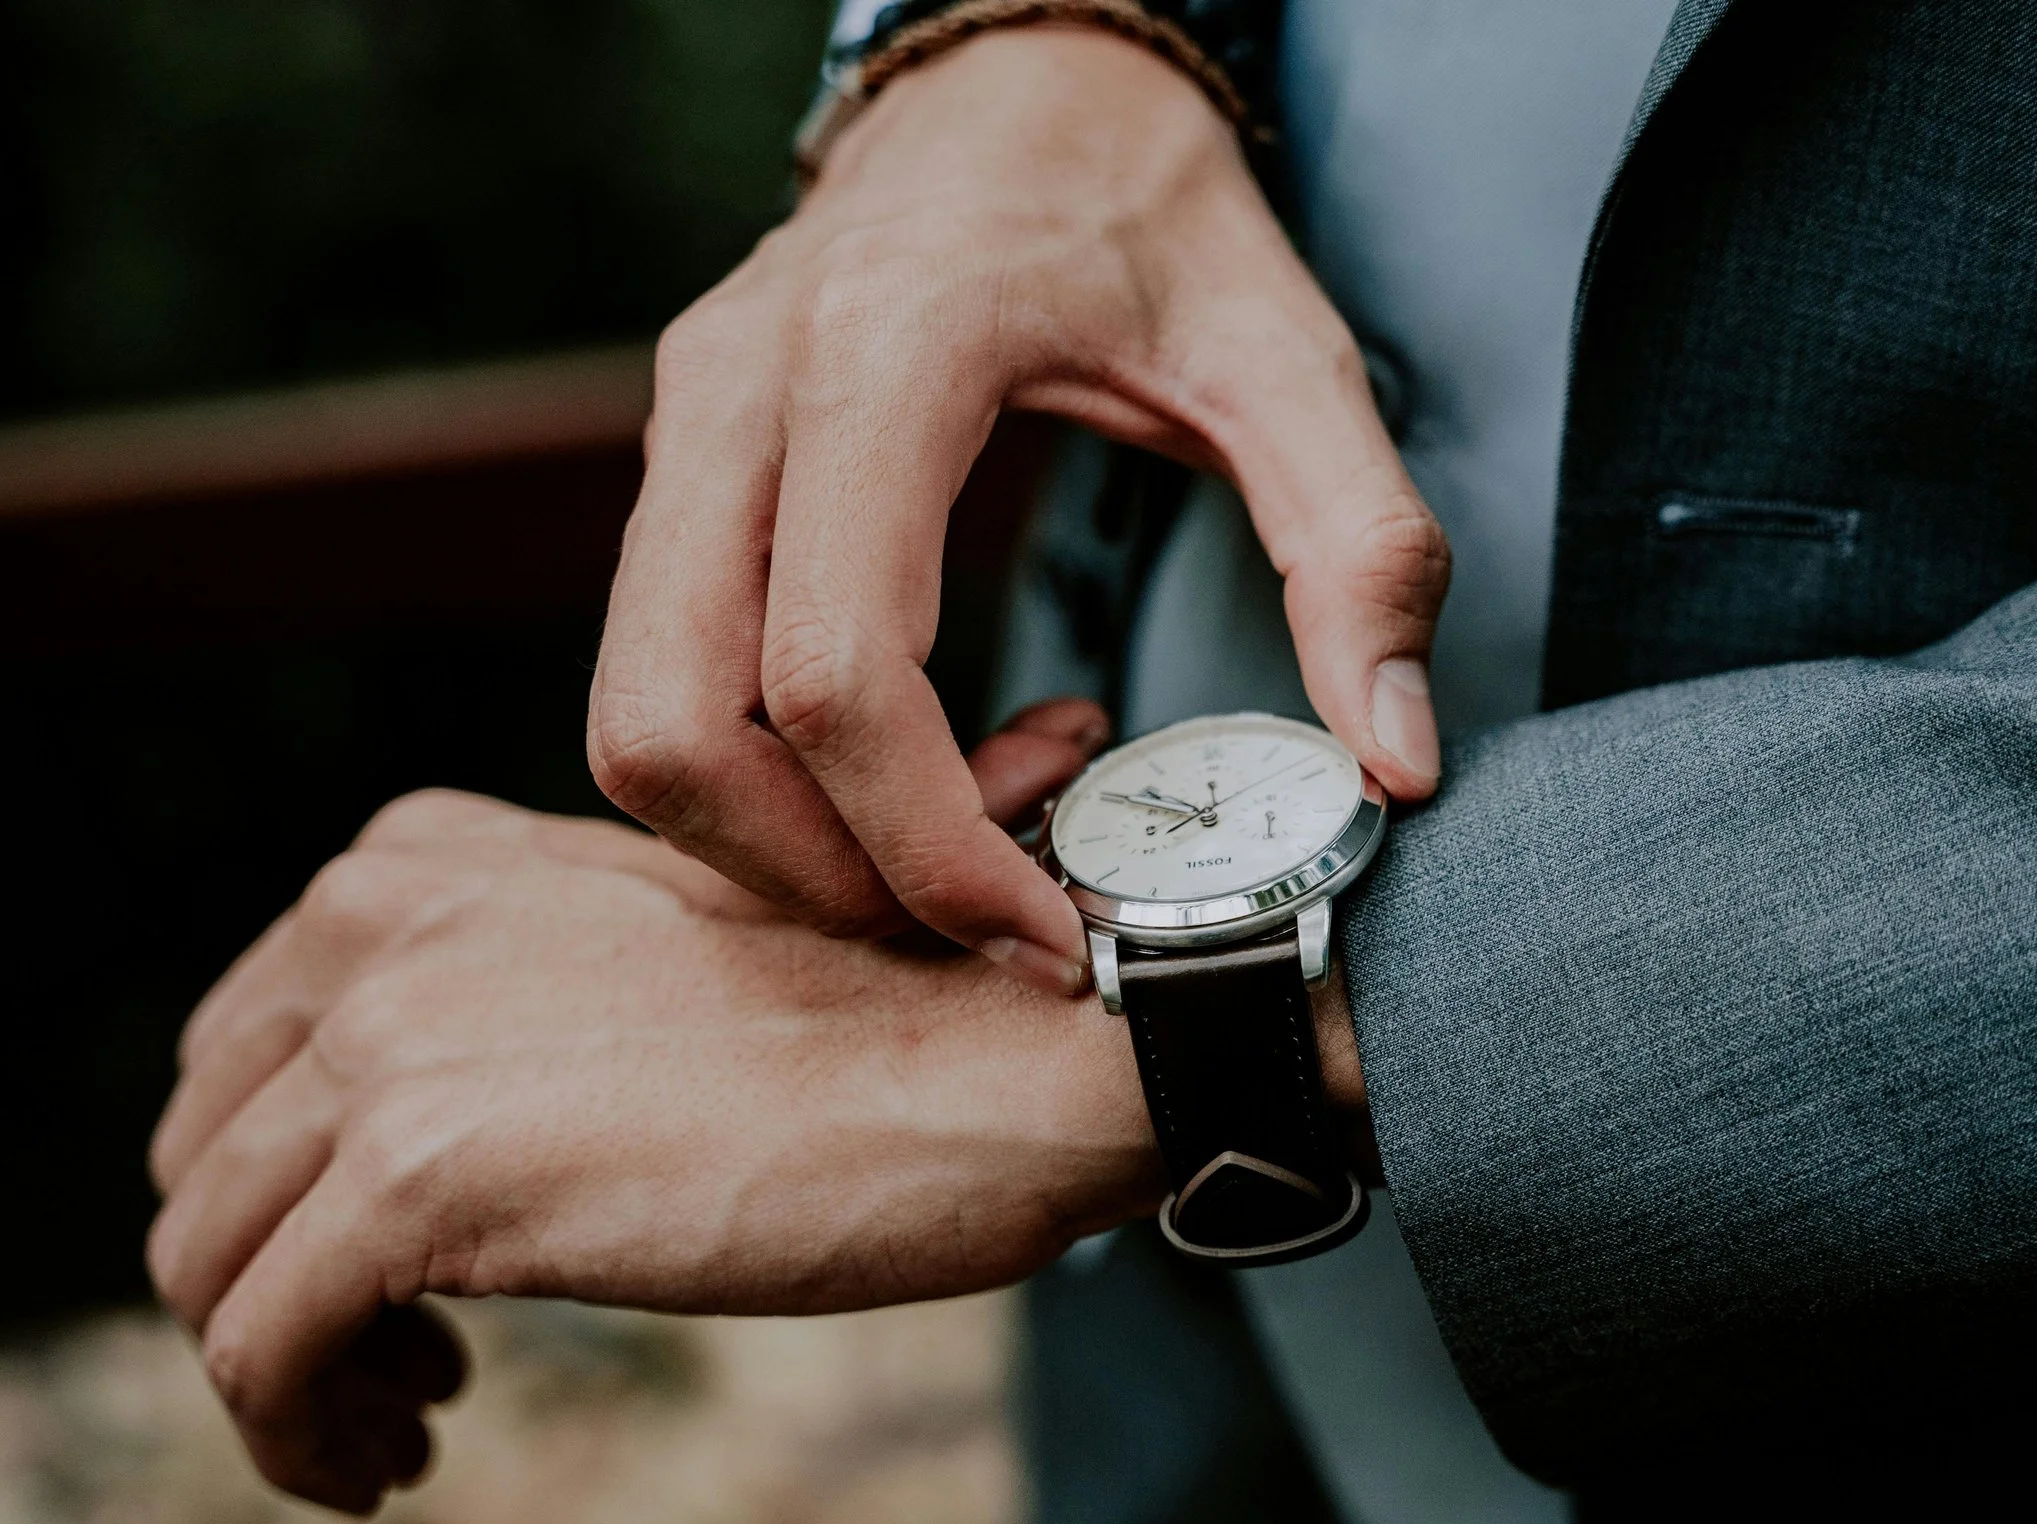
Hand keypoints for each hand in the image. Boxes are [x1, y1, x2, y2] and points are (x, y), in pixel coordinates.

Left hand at [145, 782, 1159, 1515]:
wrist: (1004, 1058)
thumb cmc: (881, 1027)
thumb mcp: (649, 957)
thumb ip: (511, 992)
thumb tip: (434, 1131)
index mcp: (425, 860)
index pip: (244, 1042)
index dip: (282, 1177)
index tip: (378, 1266)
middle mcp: (379, 924)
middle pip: (205, 1151)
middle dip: (267, 1272)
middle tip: (395, 1358)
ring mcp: (391, 1042)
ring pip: (206, 1259)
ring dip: (284, 1371)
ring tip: (400, 1418)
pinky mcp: (422, 1177)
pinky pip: (254, 1351)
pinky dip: (293, 1436)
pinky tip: (391, 1463)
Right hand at [588, 25, 1448, 996]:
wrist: (1018, 83)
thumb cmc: (1147, 209)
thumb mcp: (1293, 357)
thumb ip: (1363, 551)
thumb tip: (1396, 766)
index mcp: (887, 356)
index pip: (834, 670)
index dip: (928, 844)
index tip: (1052, 927)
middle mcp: (739, 398)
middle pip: (676, 727)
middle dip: (833, 874)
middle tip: (1002, 898)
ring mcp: (682, 433)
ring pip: (640, 723)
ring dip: (793, 838)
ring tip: (980, 805)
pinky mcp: (674, 473)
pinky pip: (663, 681)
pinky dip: (778, 775)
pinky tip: (936, 743)